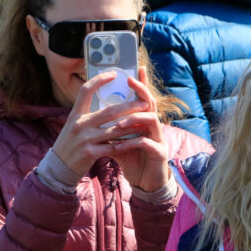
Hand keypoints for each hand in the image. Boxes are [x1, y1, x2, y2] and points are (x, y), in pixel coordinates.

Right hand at [49, 67, 169, 192]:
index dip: (99, 80)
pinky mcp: (90, 153)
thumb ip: (88, 115)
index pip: (86, 90)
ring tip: (146, 121)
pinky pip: (114, 147)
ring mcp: (85, 139)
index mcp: (75, 114)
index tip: (114, 74)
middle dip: (130, 106)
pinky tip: (139, 140)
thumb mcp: (74, 125)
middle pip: (109, 111)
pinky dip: (128, 143)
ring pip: (115, 129)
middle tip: (144, 102)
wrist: (58, 167)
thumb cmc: (70, 144)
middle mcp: (80, 124)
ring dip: (133, 125)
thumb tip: (108, 103)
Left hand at [102, 67, 171, 193]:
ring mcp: (158, 138)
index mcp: (143, 121)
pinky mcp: (159, 153)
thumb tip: (92, 119)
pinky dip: (137, 142)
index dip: (142, 83)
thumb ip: (110, 130)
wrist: (146, 181)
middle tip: (130, 82)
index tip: (136, 68)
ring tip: (120, 123)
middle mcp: (153, 126)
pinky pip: (149, 143)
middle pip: (150, 103)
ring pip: (152, 120)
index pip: (143, 98)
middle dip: (141, 91)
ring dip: (135, 118)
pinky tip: (126, 144)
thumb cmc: (133, 158)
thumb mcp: (119, 142)